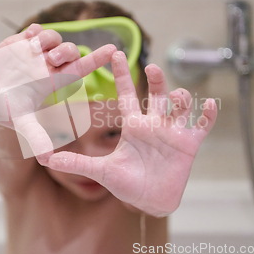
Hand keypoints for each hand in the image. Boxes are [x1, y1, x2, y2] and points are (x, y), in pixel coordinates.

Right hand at [0, 24, 116, 160]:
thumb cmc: (6, 111)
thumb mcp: (21, 122)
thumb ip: (35, 136)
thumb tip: (46, 158)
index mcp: (54, 81)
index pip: (81, 68)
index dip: (96, 59)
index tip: (113, 50)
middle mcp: (48, 65)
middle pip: (68, 51)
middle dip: (65, 51)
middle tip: (52, 58)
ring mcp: (34, 53)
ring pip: (52, 38)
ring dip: (48, 39)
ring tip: (35, 48)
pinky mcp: (20, 44)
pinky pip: (33, 31)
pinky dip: (34, 31)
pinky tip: (29, 35)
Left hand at [45, 51, 217, 216]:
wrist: (150, 201)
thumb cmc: (127, 184)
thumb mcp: (102, 171)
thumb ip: (76, 163)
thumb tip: (45, 158)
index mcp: (134, 126)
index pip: (126, 95)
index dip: (121, 75)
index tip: (115, 53)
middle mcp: (154, 124)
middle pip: (156, 95)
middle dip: (156, 80)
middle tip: (151, 68)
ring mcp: (172, 133)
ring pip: (180, 106)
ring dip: (181, 98)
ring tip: (178, 98)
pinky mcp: (189, 145)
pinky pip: (201, 126)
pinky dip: (207, 116)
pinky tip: (209, 105)